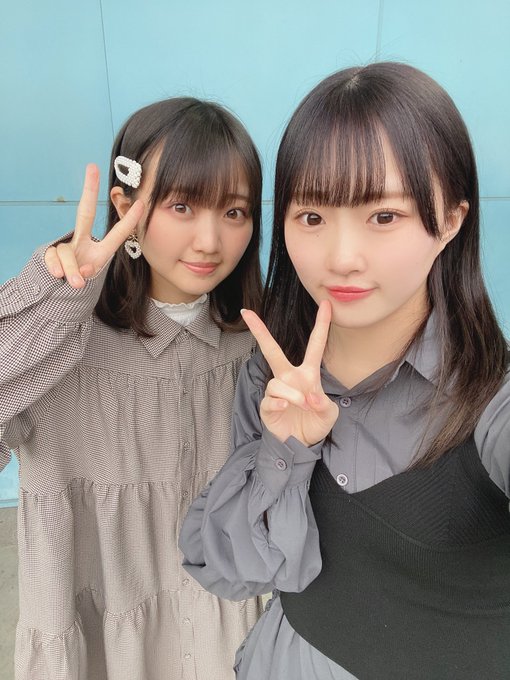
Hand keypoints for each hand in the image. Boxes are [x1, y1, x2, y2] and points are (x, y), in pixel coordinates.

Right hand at [44, 164, 143, 287]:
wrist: (59, 288)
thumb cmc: (81, 279)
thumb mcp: (90, 277)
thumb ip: (87, 272)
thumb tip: (79, 271)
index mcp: (100, 247)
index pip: (117, 232)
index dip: (129, 219)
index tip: (142, 202)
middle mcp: (82, 240)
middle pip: (85, 212)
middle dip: (89, 189)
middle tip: (93, 167)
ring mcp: (66, 244)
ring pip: (67, 252)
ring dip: (71, 270)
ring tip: (76, 283)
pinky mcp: (50, 252)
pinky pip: (53, 257)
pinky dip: (57, 269)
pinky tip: (57, 276)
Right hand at [241, 301, 338, 445]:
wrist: (300, 445)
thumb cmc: (315, 423)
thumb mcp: (329, 414)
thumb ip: (324, 404)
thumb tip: (311, 397)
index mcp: (308, 374)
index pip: (315, 346)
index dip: (322, 325)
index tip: (327, 305)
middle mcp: (289, 377)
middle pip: (272, 351)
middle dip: (260, 331)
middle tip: (247, 313)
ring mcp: (277, 391)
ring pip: (277, 382)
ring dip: (292, 394)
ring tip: (301, 406)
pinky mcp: (267, 406)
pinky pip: (270, 398)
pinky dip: (280, 402)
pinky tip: (286, 408)